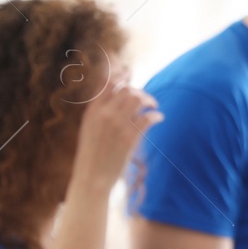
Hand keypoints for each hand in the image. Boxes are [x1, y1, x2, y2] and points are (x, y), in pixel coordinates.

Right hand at [69, 72, 161, 192]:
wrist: (92, 177)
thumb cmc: (92, 155)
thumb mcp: (89, 129)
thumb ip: (99, 113)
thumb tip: (114, 99)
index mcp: (92, 111)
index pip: (107, 84)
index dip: (120, 75)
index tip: (128, 72)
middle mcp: (104, 114)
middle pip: (126, 89)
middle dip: (139, 91)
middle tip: (146, 100)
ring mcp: (117, 125)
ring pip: (137, 99)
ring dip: (149, 100)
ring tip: (154, 106)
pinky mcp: (129, 137)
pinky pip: (147, 117)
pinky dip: (156, 115)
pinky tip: (158, 117)